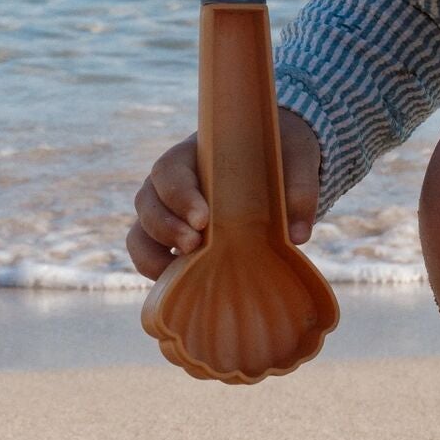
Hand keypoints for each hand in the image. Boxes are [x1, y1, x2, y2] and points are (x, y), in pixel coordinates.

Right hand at [125, 109, 322, 280]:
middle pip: (147, 202)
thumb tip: (298, 236)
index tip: (203, 219)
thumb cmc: (280, 155)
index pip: (169, 170)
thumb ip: (300, 189)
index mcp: (193, 154)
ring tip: (184, 271)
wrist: (277, 161)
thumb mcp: (297, 159)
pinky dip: (156, 271)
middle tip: (195, 245)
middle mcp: (170, 183)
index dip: (179, 195)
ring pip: (140, 233)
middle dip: (166, 227)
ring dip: (153, 254)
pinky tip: (181, 285)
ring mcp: (166, 211)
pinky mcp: (171, 238)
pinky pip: (148, 255)